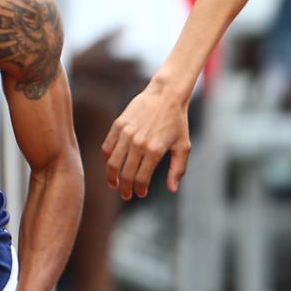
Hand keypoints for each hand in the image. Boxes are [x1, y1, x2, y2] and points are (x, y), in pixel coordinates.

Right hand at [104, 80, 189, 198]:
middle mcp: (139, 143)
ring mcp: (126, 134)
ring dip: (111, 177)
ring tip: (114, 184)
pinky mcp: (118, 125)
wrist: (166, 96)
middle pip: (125, 174)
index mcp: (155, 151)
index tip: (140, 194)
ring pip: (112, 163)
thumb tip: (172, 189)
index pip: (141, 179)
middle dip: (125, 188)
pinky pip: (108, 147)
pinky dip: (107, 159)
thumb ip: (178, 169)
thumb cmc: (177, 122)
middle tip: (126, 194)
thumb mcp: (183, 146)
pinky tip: (112, 165)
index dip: (139, 190)